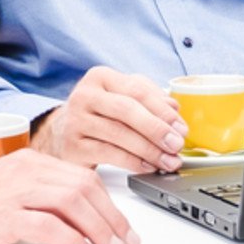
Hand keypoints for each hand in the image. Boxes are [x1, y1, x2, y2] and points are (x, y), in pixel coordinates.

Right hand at [0, 148, 141, 243]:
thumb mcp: (6, 192)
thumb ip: (38, 198)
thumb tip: (77, 220)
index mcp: (28, 163)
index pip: (83, 177)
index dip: (109, 204)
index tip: (122, 227)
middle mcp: (24, 171)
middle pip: (85, 188)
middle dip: (112, 218)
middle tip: (125, 243)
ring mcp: (12, 192)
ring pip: (73, 201)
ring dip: (99, 228)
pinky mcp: (0, 215)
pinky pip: (47, 224)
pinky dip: (71, 240)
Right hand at [34, 67, 185, 173]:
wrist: (62, 134)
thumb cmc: (100, 114)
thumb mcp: (122, 98)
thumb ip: (148, 98)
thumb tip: (174, 110)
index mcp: (100, 77)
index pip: (137, 90)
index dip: (162, 110)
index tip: (181, 126)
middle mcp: (84, 95)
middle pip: (127, 110)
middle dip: (157, 129)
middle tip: (177, 144)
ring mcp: (75, 121)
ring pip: (119, 134)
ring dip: (150, 150)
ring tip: (169, 160)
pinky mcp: (72, 147)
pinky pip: (110, 154)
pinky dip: (134, 162)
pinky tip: (149, 166)